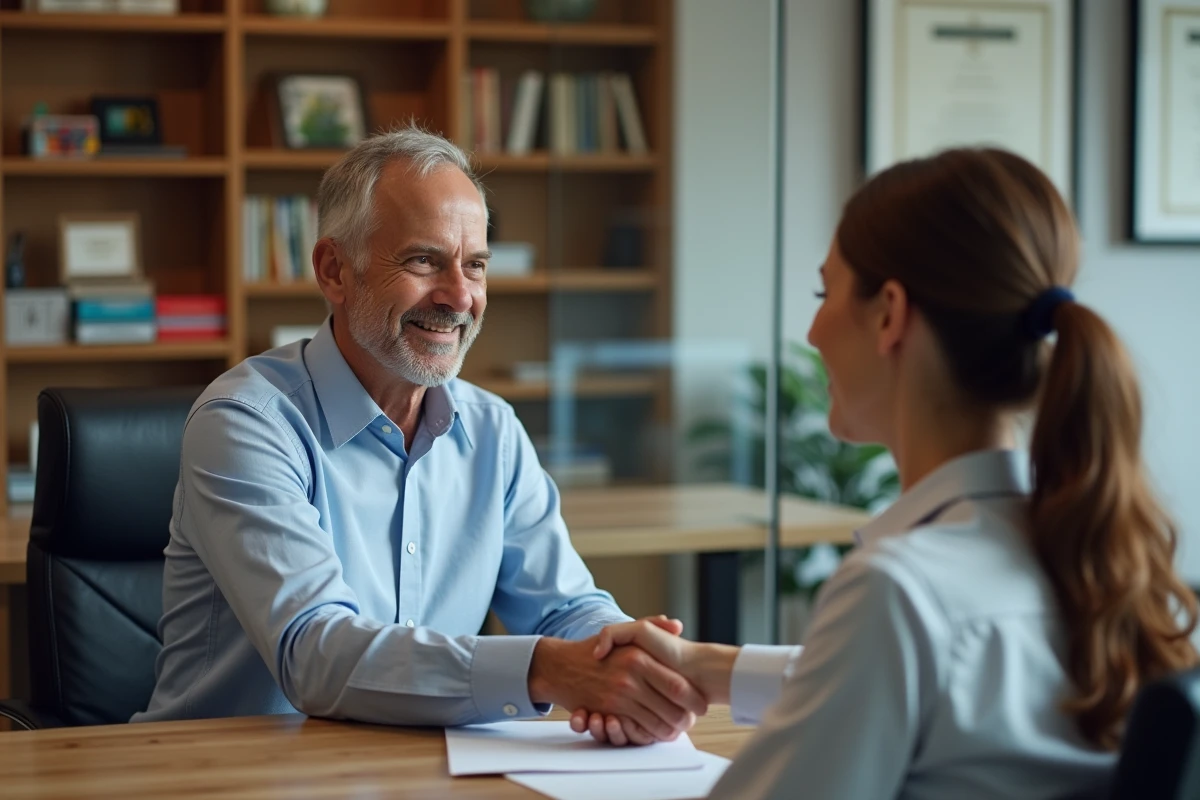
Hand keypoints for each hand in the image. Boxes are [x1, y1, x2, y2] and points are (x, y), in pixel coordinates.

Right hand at [570, 619, 738, 744]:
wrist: (561, 666)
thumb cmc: (596, 649)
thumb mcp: (624, 631)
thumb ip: (652, 625)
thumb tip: (676, 624)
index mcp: (638, 658)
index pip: (676, 685)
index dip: (693, 698)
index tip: (701, 704)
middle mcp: (629, 679)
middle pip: (670, 708)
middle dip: (685, 719)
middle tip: (693, 721)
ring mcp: (617, 698)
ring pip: (655, 723)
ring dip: (670, 729)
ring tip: (678, 728)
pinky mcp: (607, 713)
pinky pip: (636, 730)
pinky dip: (649, 734)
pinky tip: (656, 732)